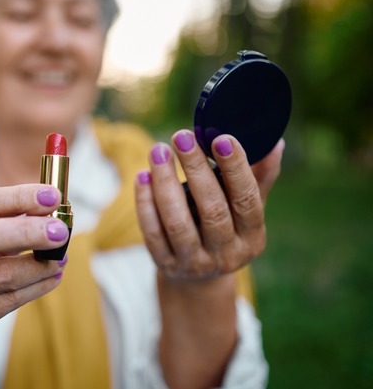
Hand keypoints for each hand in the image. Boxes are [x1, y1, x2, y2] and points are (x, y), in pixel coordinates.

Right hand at [0, 184, 68, 361]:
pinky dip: (37, 287)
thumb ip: (8, 221)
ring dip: (37, 265)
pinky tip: (53, 277)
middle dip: (23, 232)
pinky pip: (8, 301)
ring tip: (60, 258)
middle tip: (59, 231)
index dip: (15, 198)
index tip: (51, 196)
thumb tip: (50, 210)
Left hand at [135, 130, 284, 280]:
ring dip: (165, 183)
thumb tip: (274, 143)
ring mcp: (195, 263)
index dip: (236, 169)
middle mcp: (226, 254)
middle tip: (181, 137)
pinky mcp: (167, 265)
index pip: (247, 200)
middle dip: (196, 170)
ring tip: (158, 151)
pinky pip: (153, 232)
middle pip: (212, 210)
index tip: (221, 139)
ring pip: (178, 223)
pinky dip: (145, 203)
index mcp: (252, 237)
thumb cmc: (226, 229)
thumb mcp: (245, 211)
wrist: (199, 278)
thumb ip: (259, 178)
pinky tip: (142, 176)